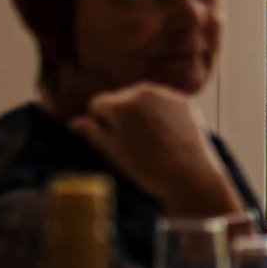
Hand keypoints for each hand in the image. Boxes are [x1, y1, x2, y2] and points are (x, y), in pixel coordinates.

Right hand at [69, 83, 239, 212]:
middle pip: (120, 98)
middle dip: (119, 114)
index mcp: (120, 104)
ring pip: (142, 98)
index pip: (97, 104)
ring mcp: (166, 94)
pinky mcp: (184, 101)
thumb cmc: (147, 168)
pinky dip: (160, 113)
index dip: (99, 122)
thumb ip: (93, 133)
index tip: (109, 139)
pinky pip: (163, 102)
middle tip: (130, 141)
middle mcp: (142, 91)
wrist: (191, 176)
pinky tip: (166, 134)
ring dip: (139, 112)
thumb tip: (75, 122)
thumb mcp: (113, 153)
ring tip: (148, 139)